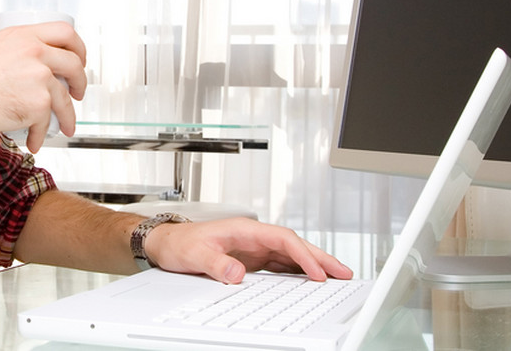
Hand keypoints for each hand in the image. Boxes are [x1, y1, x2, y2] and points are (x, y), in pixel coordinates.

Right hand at [0, 21, 85, 151]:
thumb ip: (17, 53)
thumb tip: (33, 66)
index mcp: (23, 36)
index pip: (65, 31)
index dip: (78, 47)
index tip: (79, 59)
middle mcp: (35, 52)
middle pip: (73, 64)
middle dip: (81, 82)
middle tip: (78, 92)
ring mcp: (39, 77)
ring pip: (64, 99)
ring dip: (68, 116)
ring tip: (65, 125)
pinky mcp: (39, 103)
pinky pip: (47, 122)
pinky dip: (40, 134)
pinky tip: (34, 140)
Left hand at [145, 217, 353, 283]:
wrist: (167, 243)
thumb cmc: (180, 243)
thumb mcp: (194, 254)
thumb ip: (216, 264)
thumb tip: (238, 274)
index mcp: (245, 229)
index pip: (283, 239)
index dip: (303, 255)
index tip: (316, 272)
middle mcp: (253, 237)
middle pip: (294, 245)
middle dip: (320, 258)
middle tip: (344, 272)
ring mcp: (255, 248)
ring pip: (291, 255)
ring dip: (313, 266)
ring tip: (336, 278)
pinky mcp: (252, 260)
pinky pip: (281, 265)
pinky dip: (298, 272)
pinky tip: (310, 281)